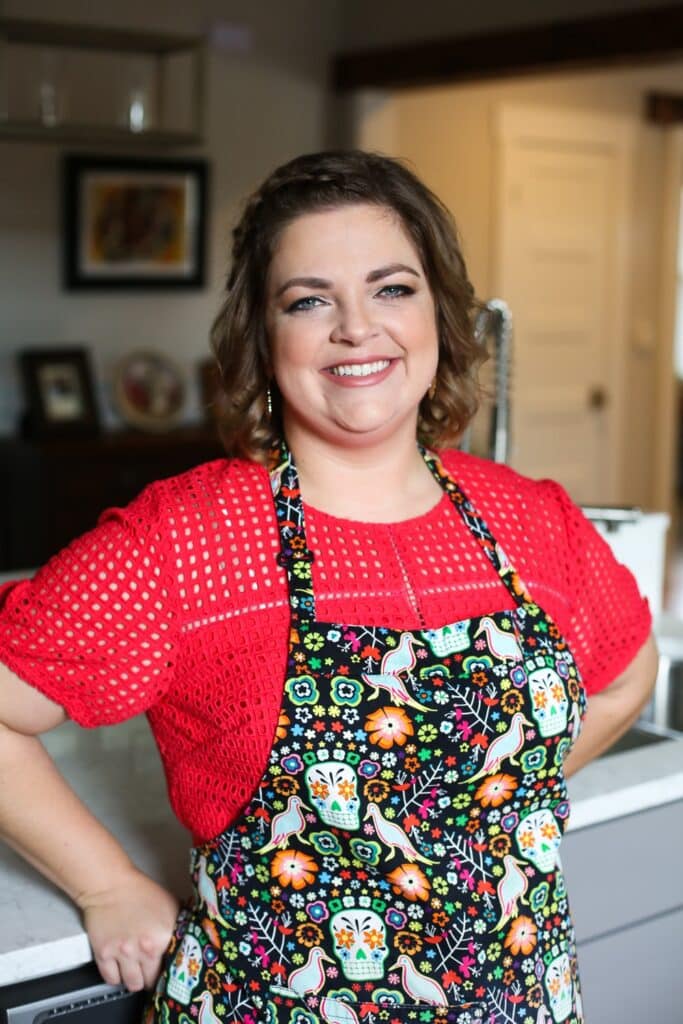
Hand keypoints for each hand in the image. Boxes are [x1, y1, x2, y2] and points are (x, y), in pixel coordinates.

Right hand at [78, 867, 179, 990]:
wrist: (112, 885)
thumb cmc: (141, 892)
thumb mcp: (170, 907)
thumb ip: (179, 928)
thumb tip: (187, 942)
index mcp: (163, 938)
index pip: (170, 970)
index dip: (166, 971)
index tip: (164, 970)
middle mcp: (144, 949)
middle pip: (149, 981)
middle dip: (149, 976)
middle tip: (148, 970)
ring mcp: (122, 953)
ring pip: (132, 984)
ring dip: (134, 978)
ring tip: (134, 969)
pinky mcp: (104, 954)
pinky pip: (111, 979)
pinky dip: (116, 975)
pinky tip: (119, 965)